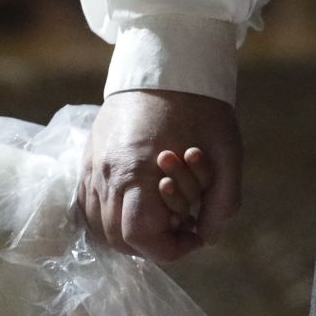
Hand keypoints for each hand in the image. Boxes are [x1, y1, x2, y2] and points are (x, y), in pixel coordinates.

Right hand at [78, 88, 240, 262]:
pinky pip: (88, 203)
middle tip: (179, 225)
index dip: (171, 249)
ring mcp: (92, 165)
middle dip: (152, 243)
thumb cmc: (201, 109)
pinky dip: (110, 215)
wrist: (167, 66)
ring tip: (159, 214)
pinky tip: (135, 204)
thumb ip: (221, 204)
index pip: (140, 238)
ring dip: (128, 231)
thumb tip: (208, 236)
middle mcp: (107, 174)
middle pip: (117, 238)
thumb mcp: (227, 157)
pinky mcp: (89, 157)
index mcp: (138, 172)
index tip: (194, 234)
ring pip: (98, 224)